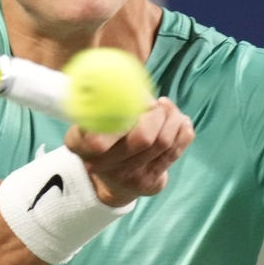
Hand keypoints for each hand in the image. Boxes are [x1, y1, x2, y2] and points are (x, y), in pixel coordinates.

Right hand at [64, 96, 193, 206]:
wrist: (111, 179)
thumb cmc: (104, 133)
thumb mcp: (93, 114)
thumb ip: (107, 97)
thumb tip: (138, 81)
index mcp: (81, 144)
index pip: (98, 139)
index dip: (125, 115)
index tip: (139, 101)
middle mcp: (101, 165)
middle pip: (143, 138)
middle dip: (157, 114)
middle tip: (158, 102)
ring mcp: (127, 177)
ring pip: (163, 142)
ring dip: (172, 118)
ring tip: (167, 108)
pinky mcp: (149, 183)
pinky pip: (175, 151)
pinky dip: (182, 130)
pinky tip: (178, 121)